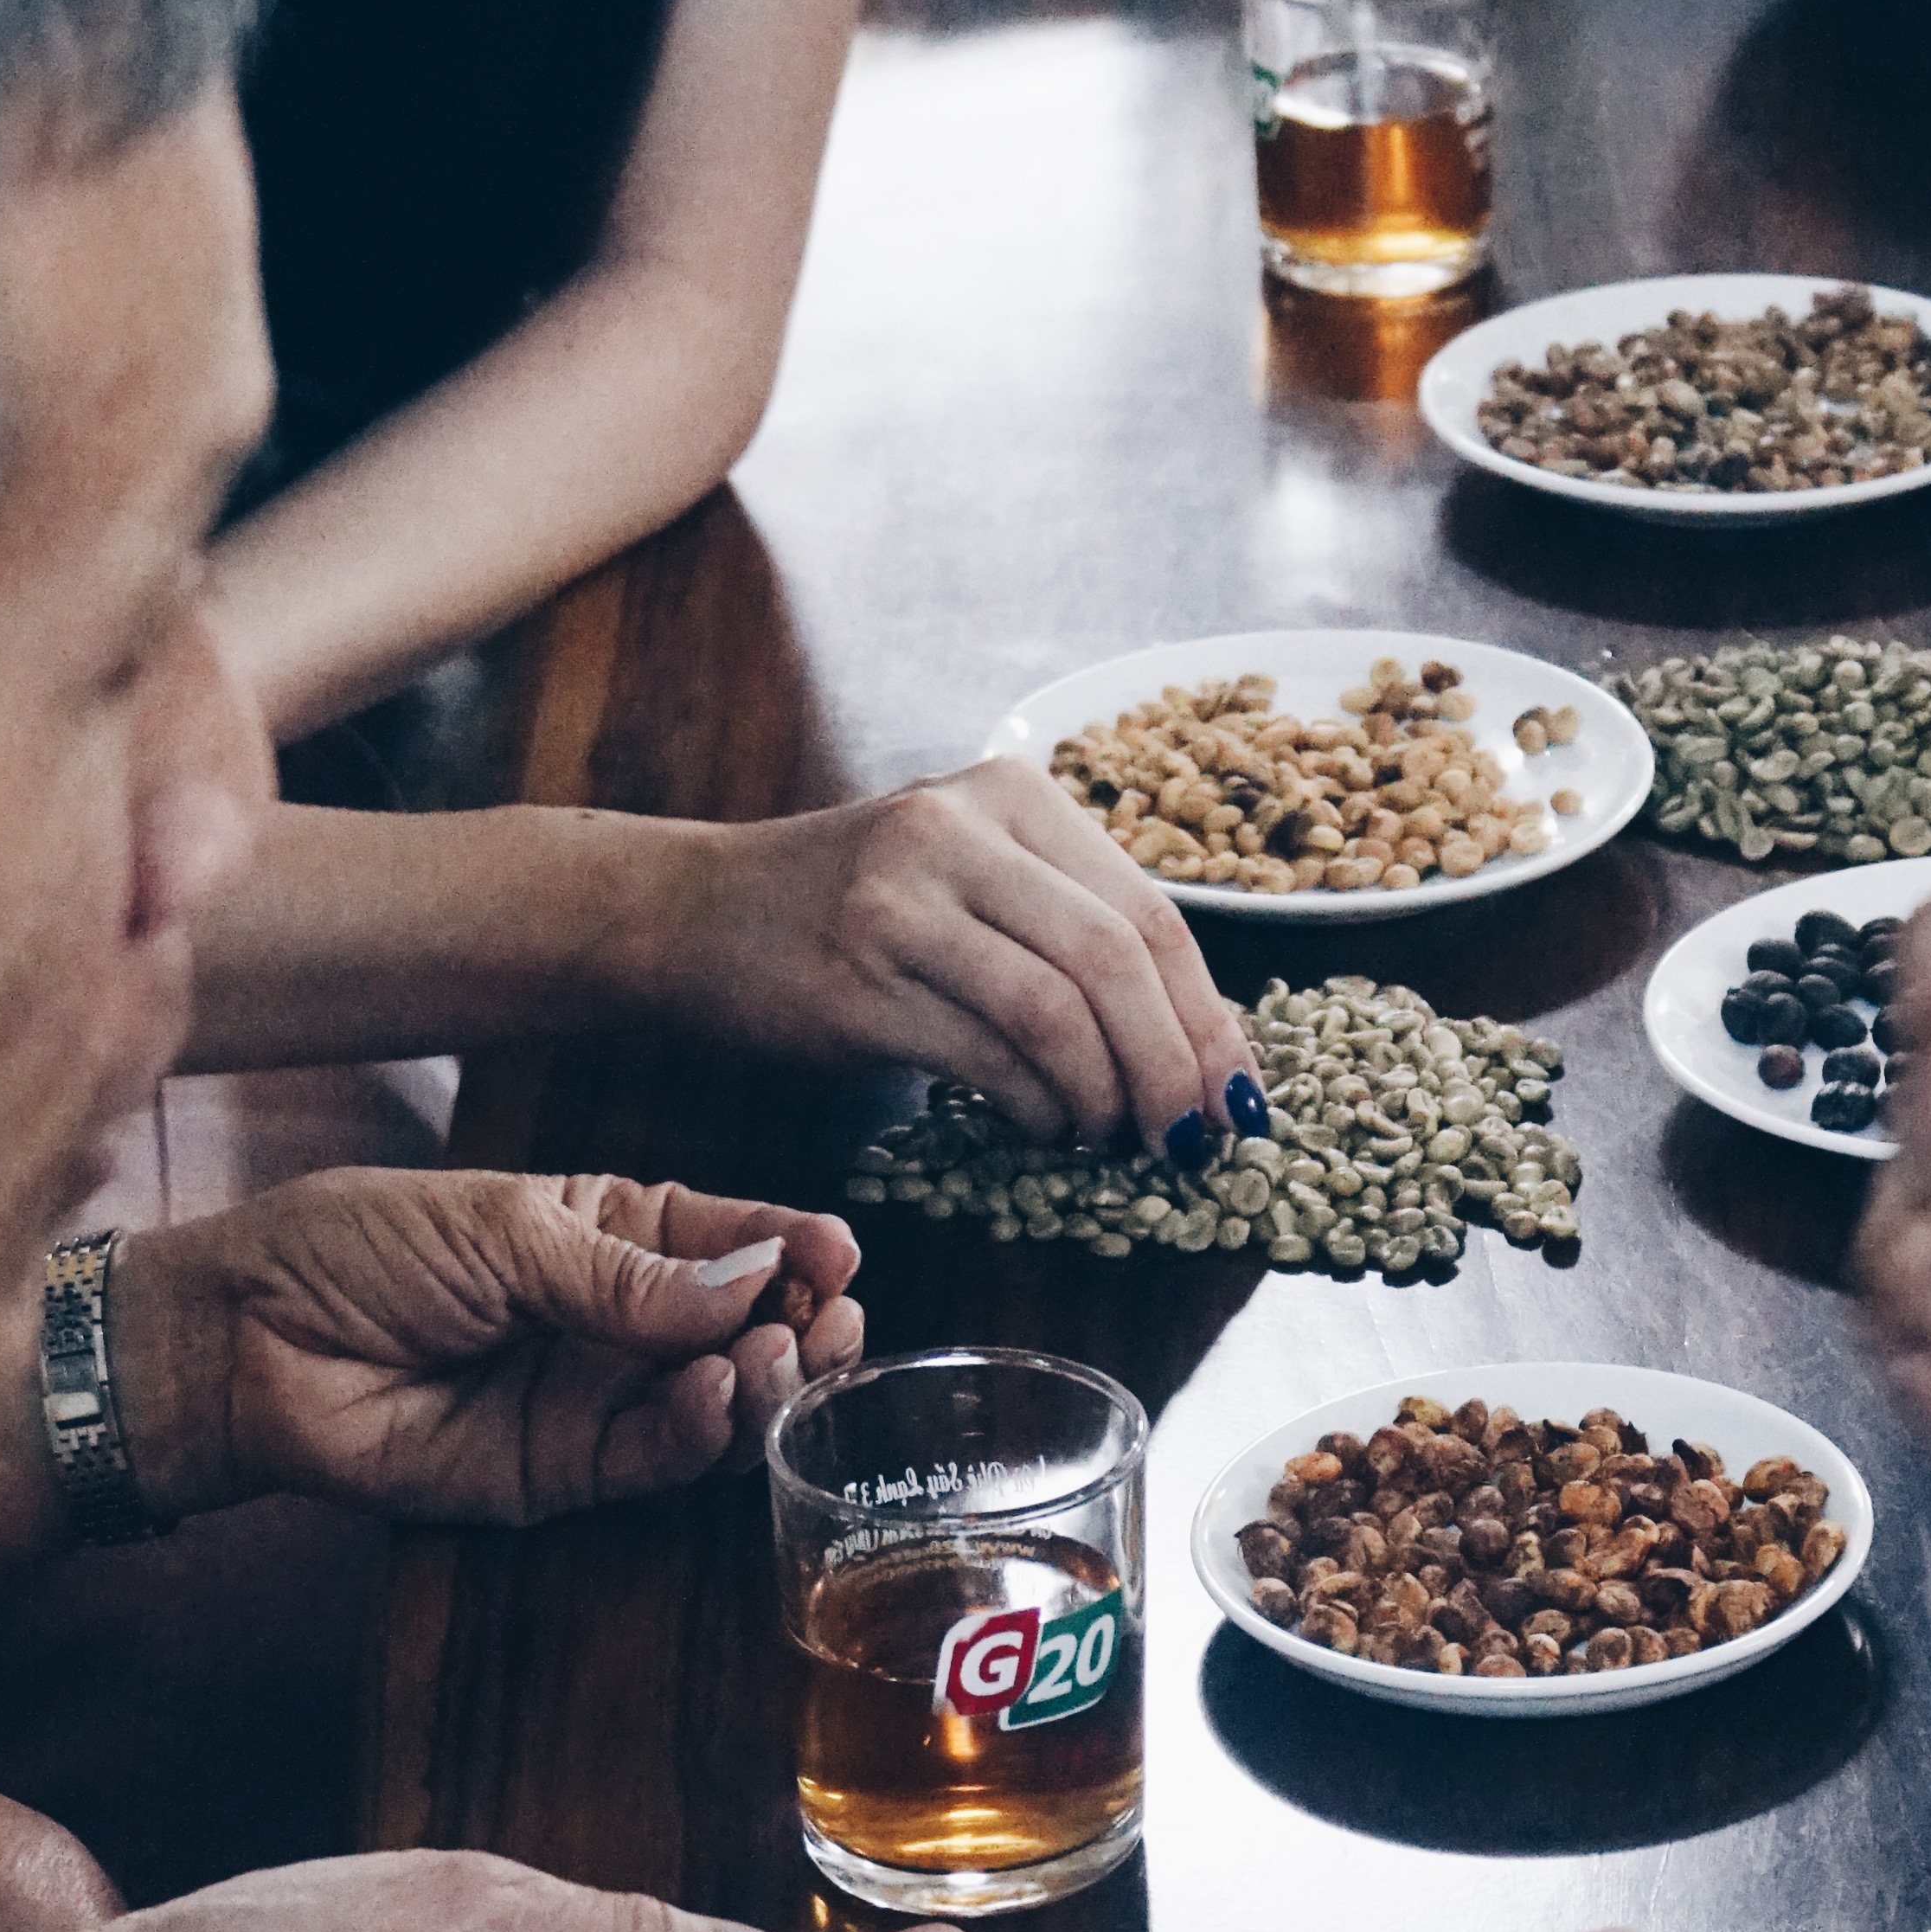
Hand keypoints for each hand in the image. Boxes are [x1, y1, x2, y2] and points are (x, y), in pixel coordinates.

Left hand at [116, 1167, 862, 1530]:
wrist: (245, 1344)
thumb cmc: (360, 1250)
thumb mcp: (508, 1229)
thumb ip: (631, 1271)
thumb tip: (757, 1280)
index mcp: (608, 1227)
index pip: (728, 1235)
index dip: (791, 1243)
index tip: (843, 1252)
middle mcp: (616, 1315)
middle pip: (743, 1324)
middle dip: (803, 1321)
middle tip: (831, 1322)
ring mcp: (591, 1397)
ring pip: (715, 1398)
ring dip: (763, 1379)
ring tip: (774, 1359)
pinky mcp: (556, 1475)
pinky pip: (653, 1459)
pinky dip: (697, 1433)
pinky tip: (714, 1397)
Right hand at [671, 765, 1259, 1154]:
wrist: (693, 912)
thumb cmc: (853, 906)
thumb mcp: (970, 874)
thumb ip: (1069, 926)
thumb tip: (1199, 1043)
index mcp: (1013, 794)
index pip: (1150, 910)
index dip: (1208, 1012)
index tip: (1237, 1092)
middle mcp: (960, 830)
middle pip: (1116, 956)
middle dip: (1172, 1062)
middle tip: (1191, 1137)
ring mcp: (902, 901)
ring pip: (1056, 1009)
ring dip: (1105, 1094)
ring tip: (1113, 1137)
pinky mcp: (856, 981)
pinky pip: (984, 1055)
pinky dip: (1036, 1105)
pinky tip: (1045, 1128)